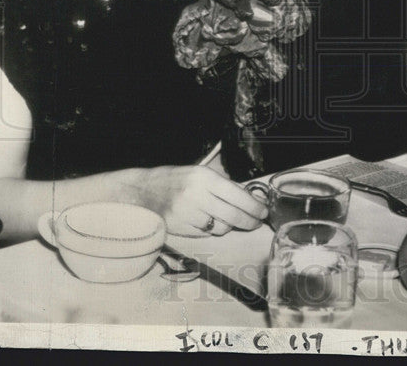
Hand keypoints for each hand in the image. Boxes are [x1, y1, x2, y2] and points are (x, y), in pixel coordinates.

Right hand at [134, 165, 267, 236]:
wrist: (143, 191)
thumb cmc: (176, 180)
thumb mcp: (200, 173)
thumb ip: (223, 185)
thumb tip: (249, 198)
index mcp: (204, 177)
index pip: (238, 195)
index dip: (254, 207)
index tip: (263, 211)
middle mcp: (196, 195)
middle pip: (233, 215)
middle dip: (249, 221)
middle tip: (256, 222)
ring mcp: (187, 213)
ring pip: (220, 227)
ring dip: (229, 226)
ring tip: (229, 220)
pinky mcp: (180, 227)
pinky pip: (206, 233)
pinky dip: (211, 230)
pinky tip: (208, 221)